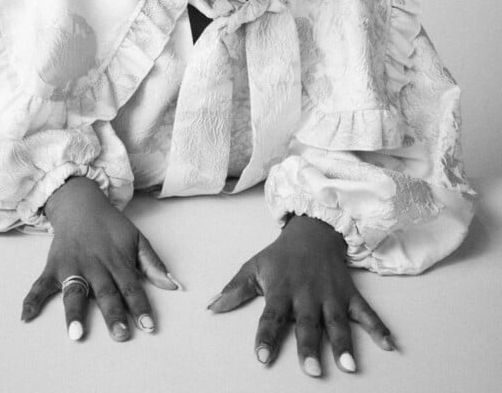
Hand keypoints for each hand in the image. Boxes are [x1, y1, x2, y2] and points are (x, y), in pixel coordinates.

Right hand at [20, 176, 178, 340]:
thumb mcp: (136, 239)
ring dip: (75, 313)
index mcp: (118, 262)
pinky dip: (32, 299)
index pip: (132, 288)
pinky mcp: (54, 266)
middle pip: (106, 293)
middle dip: (113, 314)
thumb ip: (153, 263)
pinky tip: (26, 316)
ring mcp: (73, 267)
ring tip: (76, 333)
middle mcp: (96, 266)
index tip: (148, 326)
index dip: (140, 306)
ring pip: (75, 292)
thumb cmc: (111, 226)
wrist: (81, 204)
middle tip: (121, 334)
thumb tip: (173, 285)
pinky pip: (40, 285)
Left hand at [208, 215, 393, 375]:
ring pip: (337, 321)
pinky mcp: (349, 293)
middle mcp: (307, 294)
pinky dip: (379, 328)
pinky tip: (390, 345)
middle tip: (311, 370)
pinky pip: (366, 312)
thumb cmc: (280, 255)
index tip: (262, 357)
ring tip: (349, 366)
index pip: (271, 316)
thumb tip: (211, 307)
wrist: (312, 230)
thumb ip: (235, 290)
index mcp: (281, 289)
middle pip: (308, 323)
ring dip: (344, 343)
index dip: (266, 336)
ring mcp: (330, 294)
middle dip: (310, 346)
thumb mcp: (254, 266)